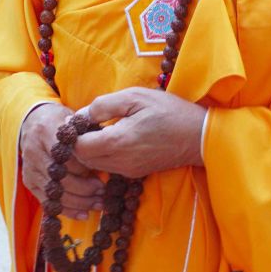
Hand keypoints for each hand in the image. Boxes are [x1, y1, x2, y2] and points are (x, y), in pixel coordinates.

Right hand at [20, 104, 104, 219]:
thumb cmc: (62, 122)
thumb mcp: (75, 121)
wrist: (33, 121)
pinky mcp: (28, 181)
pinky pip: (48, 202)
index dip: (85, 168)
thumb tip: (110, 155)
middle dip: (84, 189)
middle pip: (61, 177)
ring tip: (98, 204)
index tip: (103, 175)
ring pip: (55, 192)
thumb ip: (89, 135)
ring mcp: (30, 167)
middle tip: (103, 193)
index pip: (67, 156)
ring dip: (79, 202)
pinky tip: (84, 214)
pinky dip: (67, 210)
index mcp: (47, 130)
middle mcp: (34, 150)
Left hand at [73, 88, 206, 179]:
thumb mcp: (136, 97)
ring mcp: (126, 171)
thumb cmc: (169, 111)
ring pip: (94, 165)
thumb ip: (104, 105)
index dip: (71, 133)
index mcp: (117, 142)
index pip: (78, 146)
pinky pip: (108, 167)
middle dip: (78, 143)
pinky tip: (112, 139)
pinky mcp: (134, 174)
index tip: (76, 118)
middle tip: (84, 124)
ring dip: (90, 150)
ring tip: (98, 129)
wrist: (199, 136)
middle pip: (83, 159)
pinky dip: (102, 155)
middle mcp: (118, 162)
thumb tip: (81, 115)